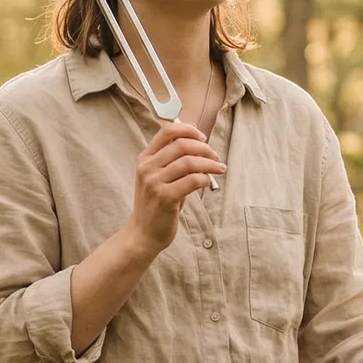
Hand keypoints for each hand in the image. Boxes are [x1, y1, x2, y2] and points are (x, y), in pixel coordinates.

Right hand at [127, 119, 225, 254]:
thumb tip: (201, 145)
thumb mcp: (159, 178)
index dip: (188, 129)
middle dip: (204, 148)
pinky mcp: (165, 198)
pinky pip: (192, 180)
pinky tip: (208, 182)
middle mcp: (147, 168)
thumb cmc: (156, 204)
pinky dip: (204, 178)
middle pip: (181, 145)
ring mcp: (154, 182)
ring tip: (219, 169)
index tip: (203, 137)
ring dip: (209, 164)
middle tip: (215, 157)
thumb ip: (173, 161)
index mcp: (145, 159)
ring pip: (189, 162)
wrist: (143, 233)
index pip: (166, 131)